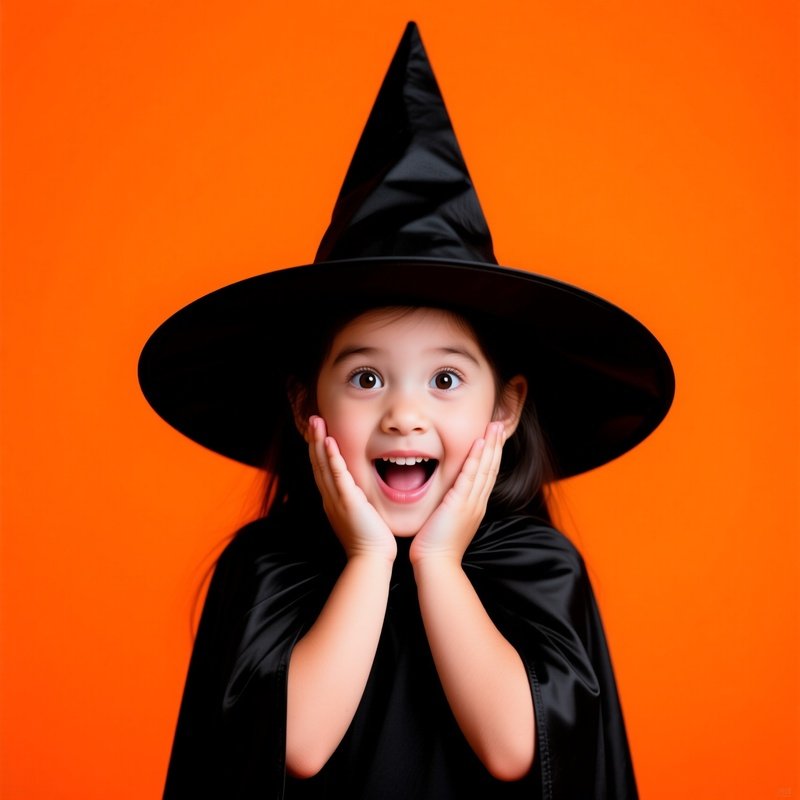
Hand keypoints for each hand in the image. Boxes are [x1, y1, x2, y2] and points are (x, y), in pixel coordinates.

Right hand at [307, 416, 396, 562]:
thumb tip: (357, 492)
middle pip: (317, 463)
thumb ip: (355, 500)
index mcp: (332, 500)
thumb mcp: (358, 514)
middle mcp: (330, 497)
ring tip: (316, 422)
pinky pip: (338, 476)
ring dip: (318, 442)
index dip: (317, 449)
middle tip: (312, 418)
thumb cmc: (370, 540)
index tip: (317, 430)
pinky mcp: (348, 501)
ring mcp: (337, 499)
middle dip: (314, 439)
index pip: (322, 469)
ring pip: (323, 465)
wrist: (372, 559)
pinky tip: (329, 442)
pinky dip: (332, 458)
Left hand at [409, 421, 504, 566]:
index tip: (494, 438)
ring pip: (485, 468)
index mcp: (475, 507)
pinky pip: (471, 476)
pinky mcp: (460, 503)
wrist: (436, 565)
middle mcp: (477, 502)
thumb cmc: (436, 548)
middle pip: (492, 468)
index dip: (491, 455)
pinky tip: (479, 443)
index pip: (487, 475)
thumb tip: (447, 499)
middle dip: (496, 445)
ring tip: (495, 426)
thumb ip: (451, 508)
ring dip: (490, 445)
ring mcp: (471, 502)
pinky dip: (476, 458)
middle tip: (500, 424)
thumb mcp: (448, 523)